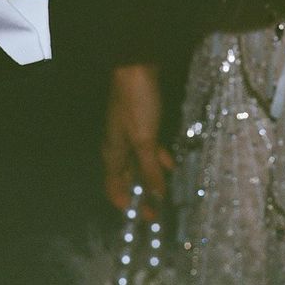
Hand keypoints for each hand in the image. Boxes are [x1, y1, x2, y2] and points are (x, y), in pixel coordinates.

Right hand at [103, 63, 169, 218]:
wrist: (138, 66)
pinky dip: (159, 157)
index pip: (113, 187)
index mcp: (112, 153)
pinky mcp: (143, 121)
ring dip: (153, 176)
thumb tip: (156, 197)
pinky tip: (171, 162)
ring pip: (140, 163)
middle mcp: (118, 146)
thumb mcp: (145, 140)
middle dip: (142, 194)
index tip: (142, 218)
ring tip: (168, 190)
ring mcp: (131, 133)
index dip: (125, 204)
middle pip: (128, 177)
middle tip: (159, 210)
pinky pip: (150, 147)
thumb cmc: (137, 104)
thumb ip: (150, 169)